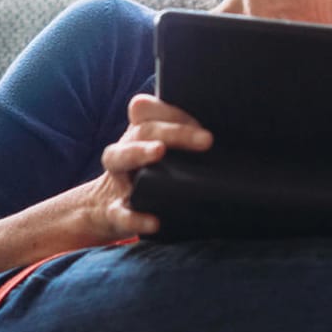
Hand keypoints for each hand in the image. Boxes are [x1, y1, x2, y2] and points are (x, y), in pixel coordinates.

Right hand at [86, 94, 212, 237]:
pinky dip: (135, 217)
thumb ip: (184, 142)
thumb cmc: (147, 176)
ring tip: (159, 151)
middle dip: (174, 132)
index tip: (206, 126)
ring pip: (118, 157)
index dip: (174, 112)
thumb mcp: (162, 155)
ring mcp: (117, 178)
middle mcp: (125, 149)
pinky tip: (154, 222)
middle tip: (206, 139)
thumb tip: (225, 138)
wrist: (105, 209)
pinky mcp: (113, 210)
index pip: (149, 110)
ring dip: (139, 152)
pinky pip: (121, 212)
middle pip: (143, 130)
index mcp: (139, 133)